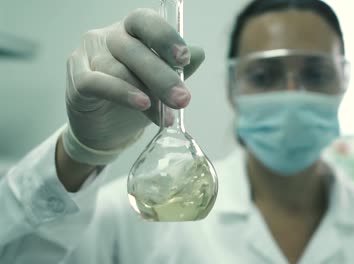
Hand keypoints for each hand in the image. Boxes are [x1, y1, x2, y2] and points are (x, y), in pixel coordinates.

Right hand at [63, 8, 204, 164]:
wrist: (105, 128)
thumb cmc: (135, 97)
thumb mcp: (160, 84)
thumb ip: (177, 69)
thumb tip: (199, 53)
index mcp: (132, 31)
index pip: (145, 21)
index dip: (165, 37)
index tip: (184, 58)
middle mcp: (108, 37)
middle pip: (134, 49)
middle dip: (162, 76)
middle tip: (182, 98)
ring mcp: (88, 56)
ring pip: (119, 69)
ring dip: (146, 92)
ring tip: (166, 114)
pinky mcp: (77, 80)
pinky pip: (97, 83)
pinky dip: (121, 93)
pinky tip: (141, 104)